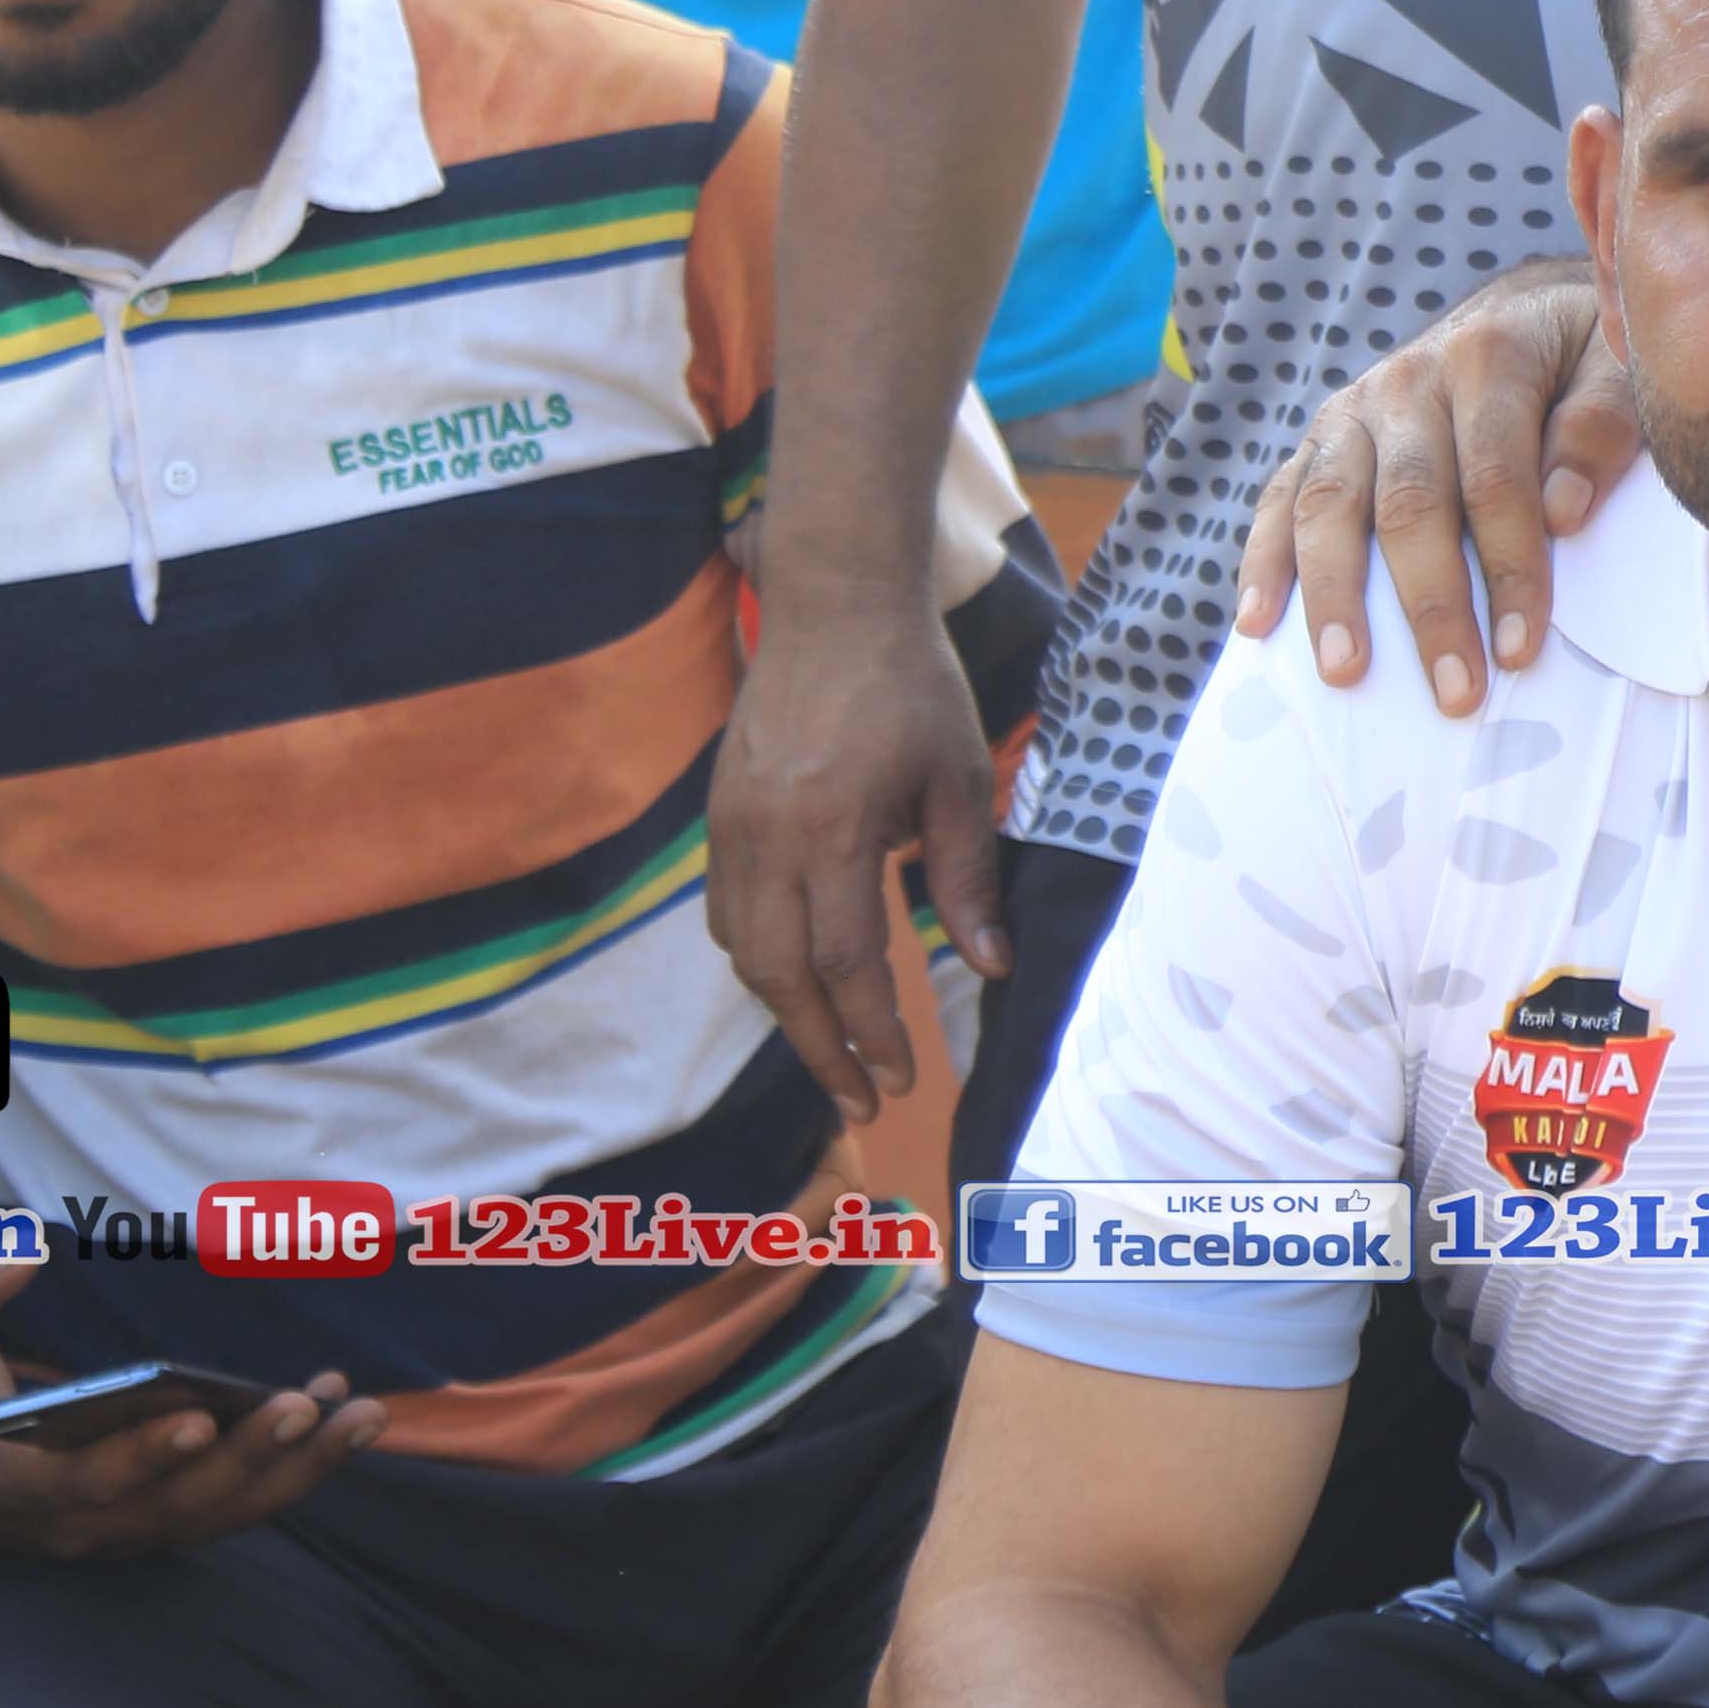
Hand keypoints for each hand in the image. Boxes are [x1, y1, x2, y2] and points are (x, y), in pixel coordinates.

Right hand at [0, 1259, 385, 1561]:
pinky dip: (298, 1465)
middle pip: (179, 1507)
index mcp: (18, 1490)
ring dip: (298, 1469)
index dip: (140, 1458)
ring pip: (225, 1512)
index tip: (195, 1418)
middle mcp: (85, 1526)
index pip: (86, 1486)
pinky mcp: (169, 1519)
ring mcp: (134, 1530)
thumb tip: (16, 1252)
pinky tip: (342, 1412)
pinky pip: (242, 1503)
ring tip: (359, 1412)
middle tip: (301, 1406)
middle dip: (247, 1459)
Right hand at [705, 582, 1004, 1119]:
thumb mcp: (959, 781)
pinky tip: (796, 982)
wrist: (834, 605)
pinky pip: (726, 911)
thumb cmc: (911, 687)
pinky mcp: (719, 813)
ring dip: (786, 1013)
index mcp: (831, 828)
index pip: (845, 963)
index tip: (903, 1080)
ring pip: (743, 951)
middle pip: (780, 976)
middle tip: (862, 1102)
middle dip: (822, 1050)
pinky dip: (758, 960)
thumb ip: (968, 879)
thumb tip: (989, 968)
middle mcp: (766, 836)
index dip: (873, 1033)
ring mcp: (731, 825)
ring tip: (834, 1054)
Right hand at [1229, 262, 1625, 711]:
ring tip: (1346, 672)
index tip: (1521, 649)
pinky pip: (1281, 498)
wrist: (1527, 310)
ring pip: (1330, 504)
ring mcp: (1355, 411)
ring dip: (1335, 596)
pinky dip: (1264, 561)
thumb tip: (1564, 511)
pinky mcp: (1323, 438)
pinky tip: (1258, 626)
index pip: (1494, 478)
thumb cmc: (1584, 360)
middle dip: (1431, 605)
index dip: (1507, 567)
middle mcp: (1409, 381)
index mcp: (1487, 357)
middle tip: (1454, 692)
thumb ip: (1602, 426)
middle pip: (1409, 503)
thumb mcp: (1617, 366)